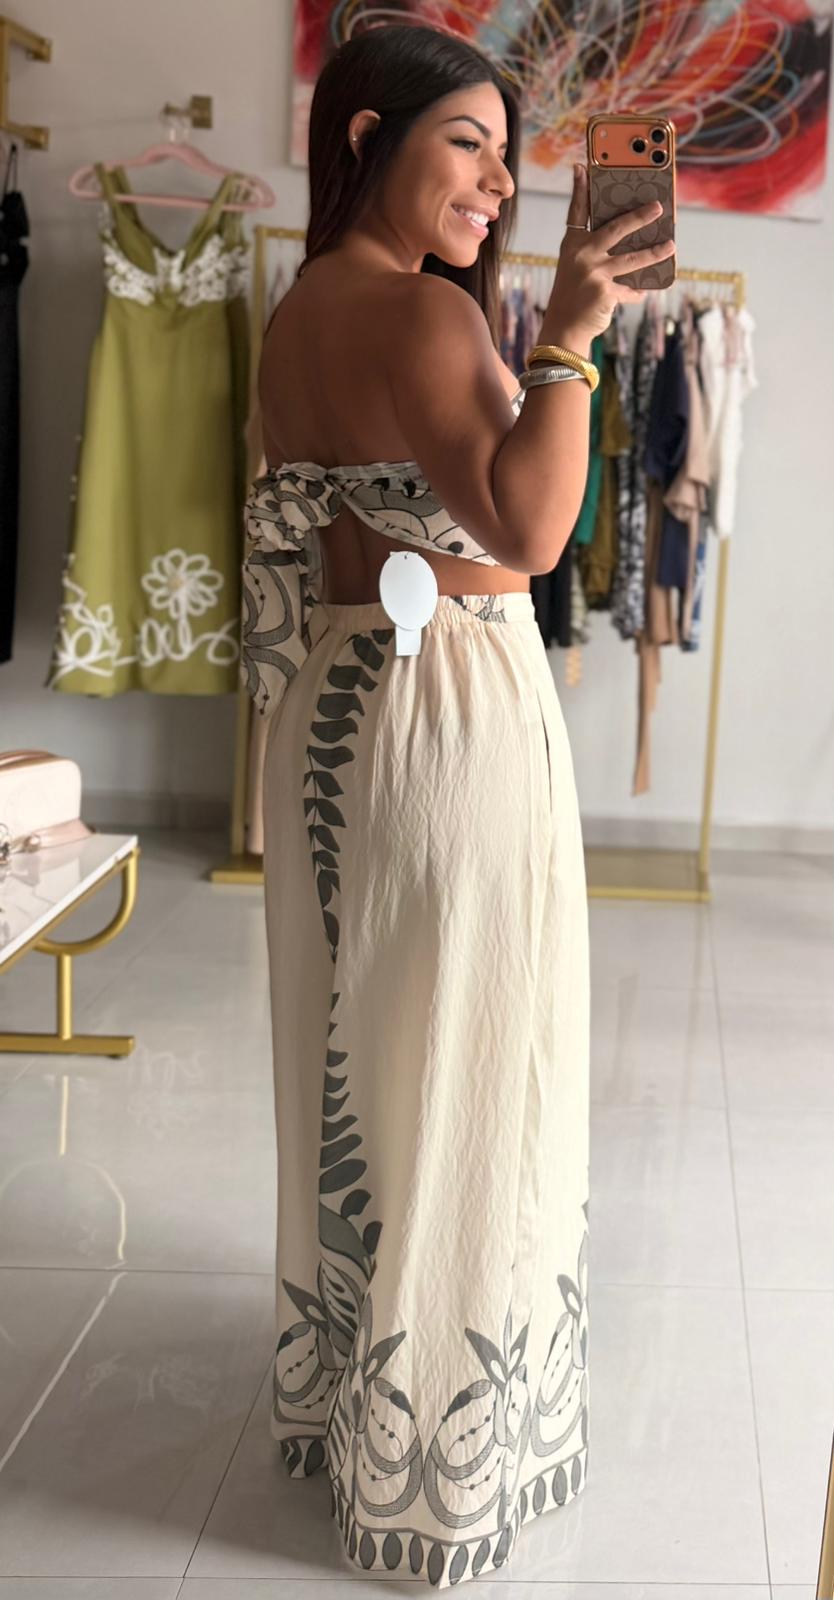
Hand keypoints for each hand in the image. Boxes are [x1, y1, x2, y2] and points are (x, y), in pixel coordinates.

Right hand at [545, 163, 675, 344]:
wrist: (563, 331)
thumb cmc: (572, 298)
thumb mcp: (577, 270)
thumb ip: (596, 255)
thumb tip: (632, 243)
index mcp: (572, 245)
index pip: (577, 212)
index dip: (580, 190)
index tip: (582, 167)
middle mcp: (582, 255)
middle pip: (616, 228)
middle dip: (640, 216)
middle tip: (659, 206)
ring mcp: (594, 273)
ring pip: (633, 258)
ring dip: (656, 252)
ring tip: (671, 246)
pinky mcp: (605, 291)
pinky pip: (630, 289)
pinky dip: (637, 292)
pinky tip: (644, 292)